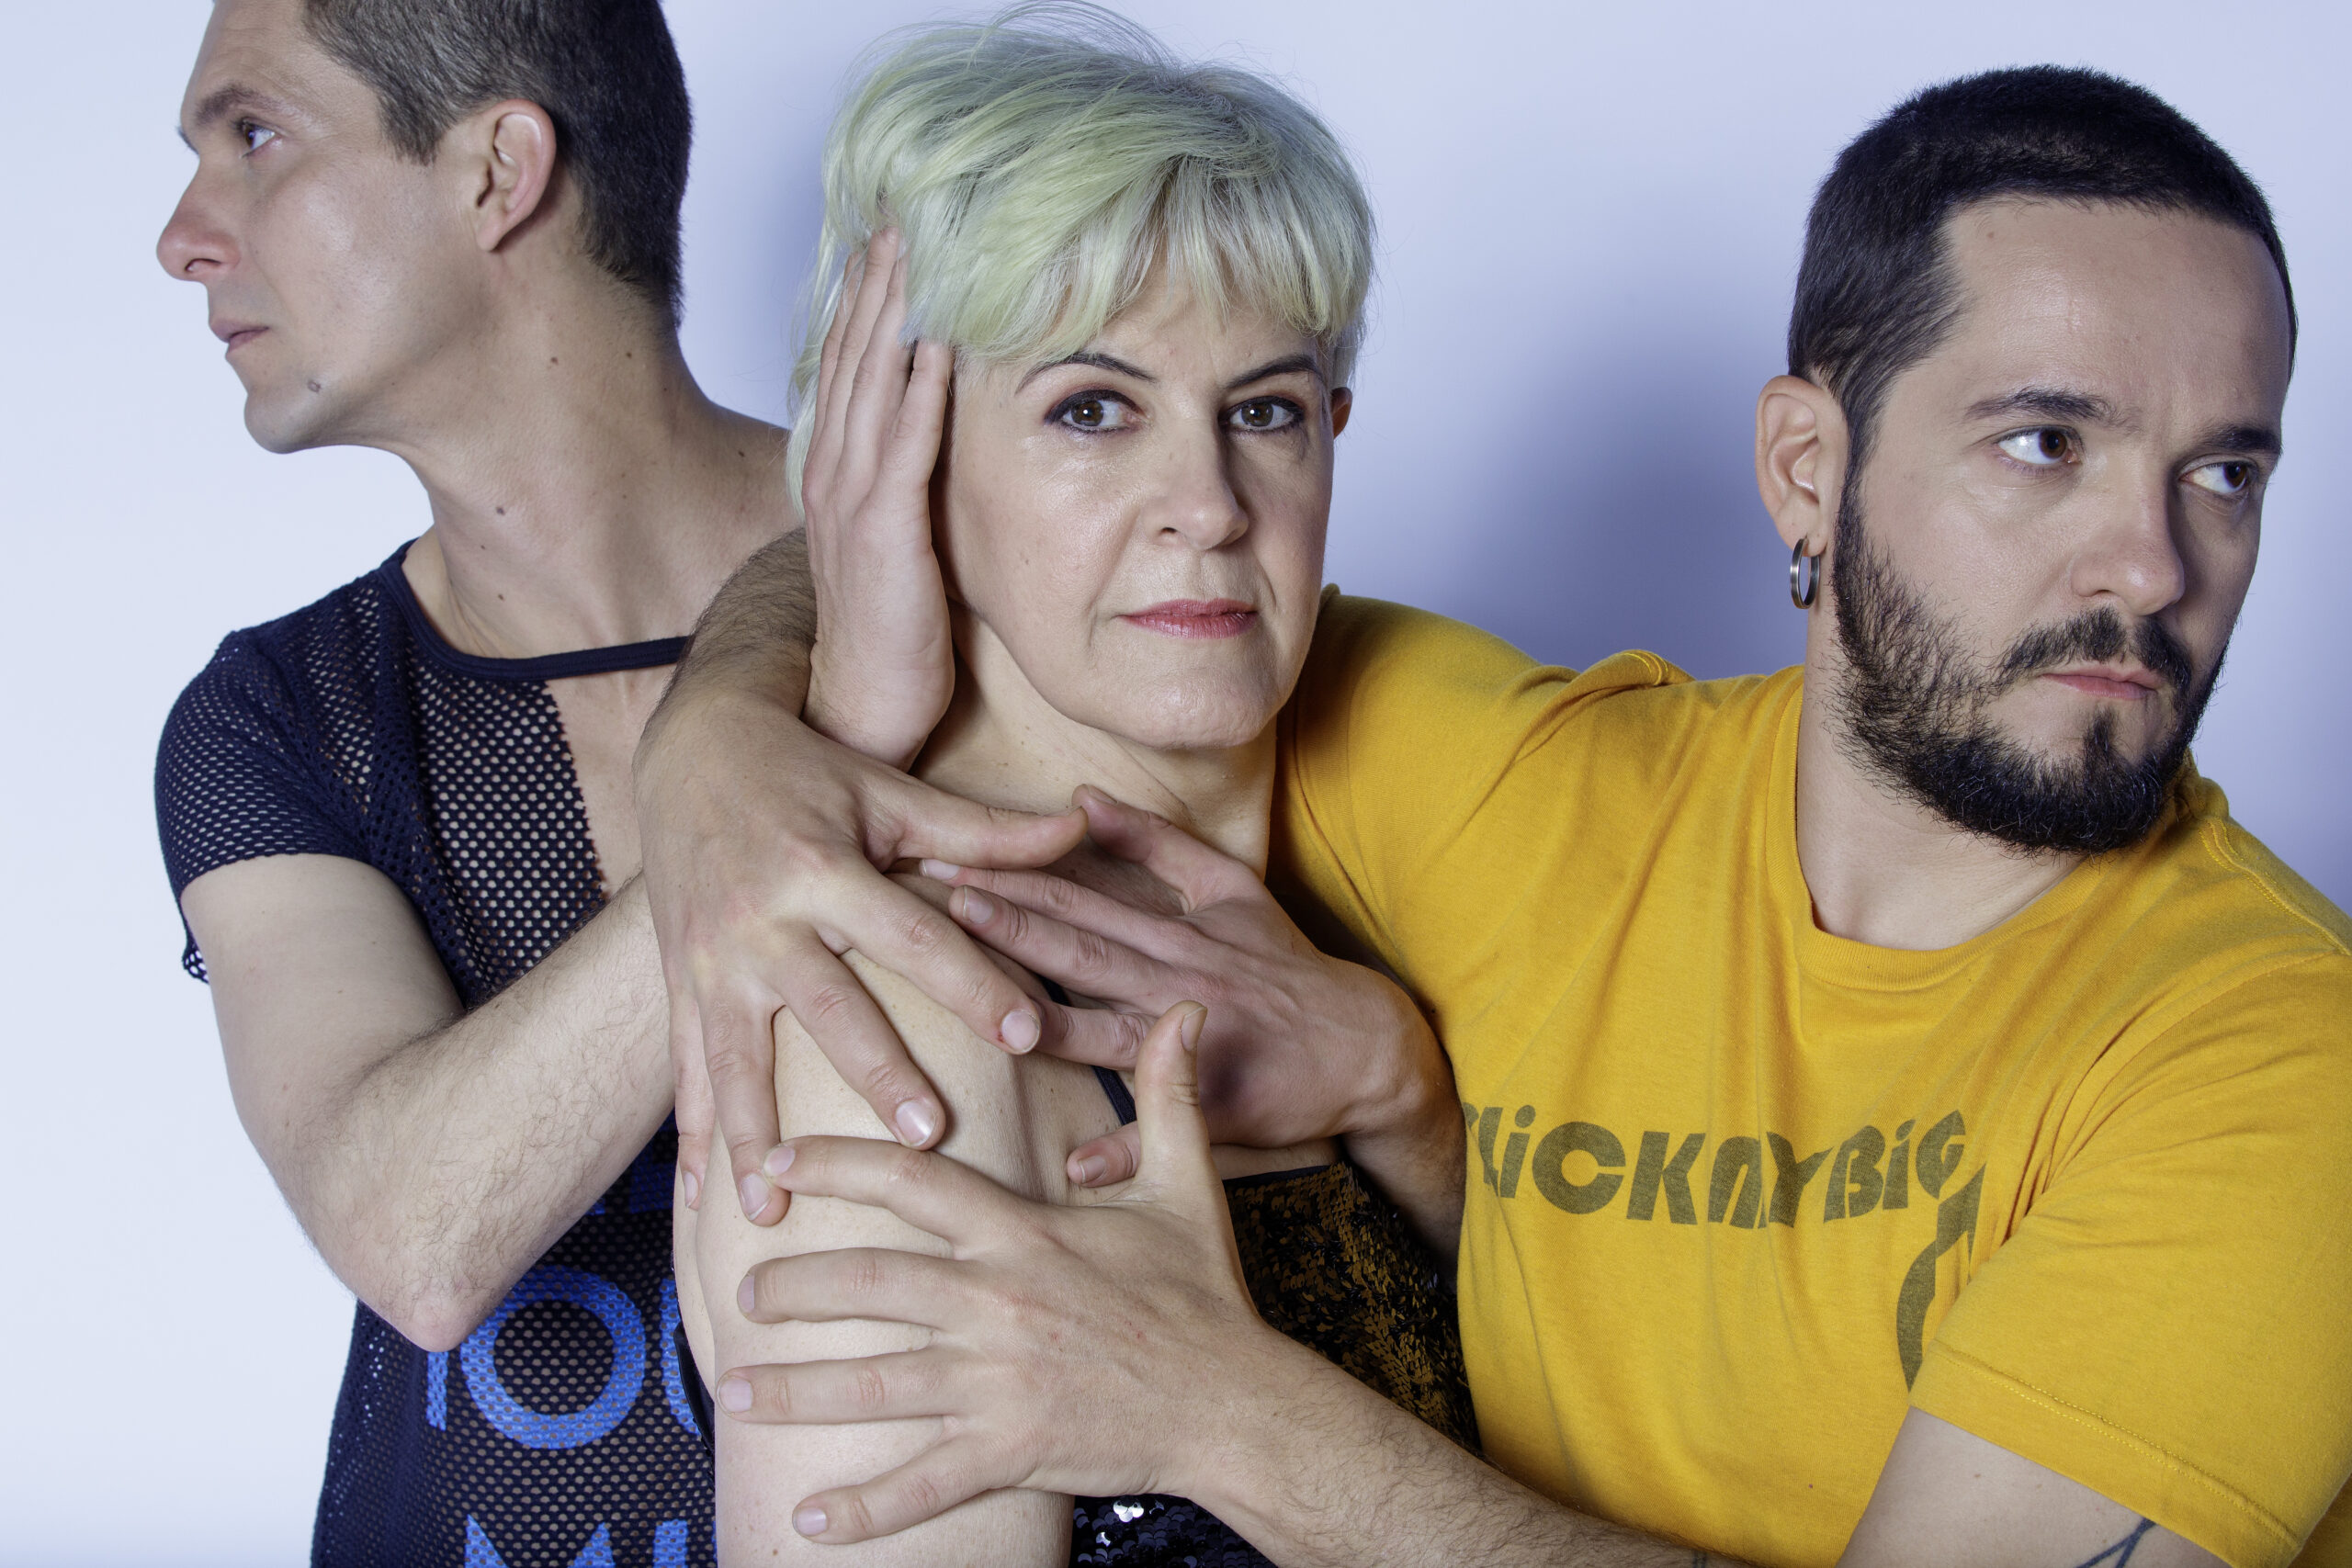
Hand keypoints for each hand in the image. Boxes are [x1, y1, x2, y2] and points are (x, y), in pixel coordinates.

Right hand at [635, 676, 1090, 1222]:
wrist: (693, 750)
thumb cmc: (811, 772)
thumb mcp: (893, 794)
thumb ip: (985, 828)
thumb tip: (1080, 825)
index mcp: (822, 867)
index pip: (912, 935)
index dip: (972, 983)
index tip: (1029, 1035)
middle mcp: (762, 919)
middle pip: (829, 1006)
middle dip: (879, 1074)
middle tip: (931, 1135)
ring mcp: (712, 960)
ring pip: (738, 1056)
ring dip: (758, 1133)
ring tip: (778, 1209)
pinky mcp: (681, 985)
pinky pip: (686, 1071)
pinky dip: (697, 1139)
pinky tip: (715, 1200)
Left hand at [717, 1003, 1298, 1541]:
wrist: (1238, 1404)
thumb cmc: (1206, 1295)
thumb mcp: (1188, 1185)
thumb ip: (1169, 1095)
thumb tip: (1187, 1009)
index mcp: (1024, 1235)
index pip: (912, 1181)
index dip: (837, 1165)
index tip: (778, 1161)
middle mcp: (998, 1302)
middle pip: (869, 1282)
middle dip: (793, 1286)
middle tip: (742, 1290)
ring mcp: (999, 1382)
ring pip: (875, 1385)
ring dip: (796, 1391)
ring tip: (736, 1389)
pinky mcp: (1011, 1450)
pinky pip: (923, 1482)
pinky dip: (863, 1507)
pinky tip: (812, 1519)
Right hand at [799, 227, 956, 768]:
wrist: (864, 700)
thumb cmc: (891, 628)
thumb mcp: (895, 539)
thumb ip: (906, 484)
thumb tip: (937, 441)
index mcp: (839, 473)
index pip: (849, 369)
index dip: (864, 303)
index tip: (886, 243)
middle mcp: (835, 476)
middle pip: (852, 360)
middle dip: (875, 286)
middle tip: (898, 219)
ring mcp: (853, 502)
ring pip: (870, 389)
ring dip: (891, 318)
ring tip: (911, 254)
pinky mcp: (883, 535)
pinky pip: (901, 450)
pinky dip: (916, 393)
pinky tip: (933, 346)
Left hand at [927, 789, 1460, 1229]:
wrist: (1364, 1044)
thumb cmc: (1284, 964)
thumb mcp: (1229, 885)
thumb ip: (1154, 840)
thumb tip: (1082, 795)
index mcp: (1169, 932)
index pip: (1077, 894)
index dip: (1012, 873)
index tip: (947, 852)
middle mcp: (1174, 981)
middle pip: (1079, 948)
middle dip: (1008, 923)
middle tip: (937, 899)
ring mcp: (1192, 1043)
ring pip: (1104, 1030)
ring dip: (1043, 1021)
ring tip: (983, 1016)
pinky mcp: (1217, 1103)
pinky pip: (1165, 1129)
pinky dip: (1124, 1148)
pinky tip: (1077, 1164)